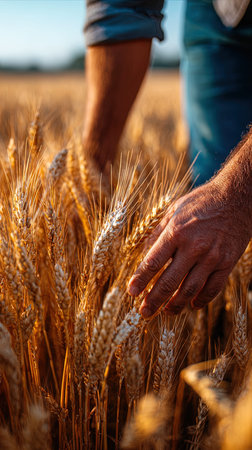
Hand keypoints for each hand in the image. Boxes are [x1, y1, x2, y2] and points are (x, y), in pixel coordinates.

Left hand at [128, 179, 249, 317]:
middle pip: (169, 281)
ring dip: (175, 304)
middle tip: (144, 312)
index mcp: (176, 232)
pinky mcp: (227, 263)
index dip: (141, 280)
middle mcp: (193, 247)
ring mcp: (212, 257)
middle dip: (154, 300)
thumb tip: (144, 254)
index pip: (153, 262)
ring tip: (165, 312)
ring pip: (190, 290)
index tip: (132, 292)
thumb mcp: (174, 210)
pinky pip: (213, 288)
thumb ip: (159, 233)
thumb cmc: (201, 203)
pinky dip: (202, 300)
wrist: (236, 198)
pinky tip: (192, 305)